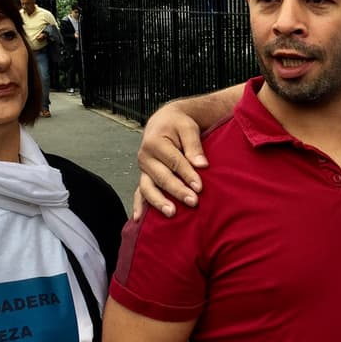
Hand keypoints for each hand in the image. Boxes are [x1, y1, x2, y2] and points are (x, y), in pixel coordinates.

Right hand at [135, 101, 207, 218]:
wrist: (164, 122)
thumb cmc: (178, 125)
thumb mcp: (188, 128)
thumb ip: (194, 145)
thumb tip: (201, 165)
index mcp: (155, 142)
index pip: (174, 162)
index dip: (187, 175)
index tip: (200, 187)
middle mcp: (145, 157)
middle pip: (162, 177)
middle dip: (177, 191)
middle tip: (193, 202)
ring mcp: (143, 169)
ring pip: (148, 188)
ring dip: (159, 202)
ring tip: (172, 213)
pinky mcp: (145, 177)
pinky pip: (139, 193)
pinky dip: (139, 206)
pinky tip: (139, 219)